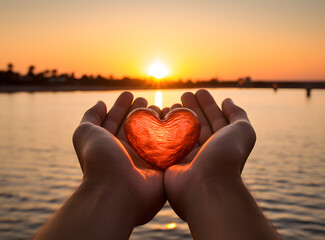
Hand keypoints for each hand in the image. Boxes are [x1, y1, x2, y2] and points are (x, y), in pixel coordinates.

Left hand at [73, 92, 165, 224]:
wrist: (117, 191)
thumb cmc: (99, 160)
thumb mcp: (85, 133)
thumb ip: (90, 117)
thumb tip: (100, 103)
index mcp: (109, 144)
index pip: (115, 120)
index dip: (121, 106)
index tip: (129, 94)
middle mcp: (126, 151)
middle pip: (134, 127)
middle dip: (140, 112)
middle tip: (146, 100)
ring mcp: (144, 159)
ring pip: (152, 135)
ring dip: (156, 120)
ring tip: (161, 107)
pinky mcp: (160, 166)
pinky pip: (167, 147)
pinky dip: (171, 134)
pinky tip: (174, 121)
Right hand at [164, 89, 255, 219]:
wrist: (206, 185)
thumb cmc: (226, 156)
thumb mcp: (242, 131)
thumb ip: (238, 114)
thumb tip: (227, 101)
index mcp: (223, 143)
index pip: (215, 119)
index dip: (208, 104)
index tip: (199, 91)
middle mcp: (207, 150)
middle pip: (199, 124)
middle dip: (192, 108)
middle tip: (184, 94)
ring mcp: (189, 157)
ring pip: (183, 133)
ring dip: (178, 117)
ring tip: (173, 104)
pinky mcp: (173, 163)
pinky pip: (169, 143)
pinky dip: (166, 130)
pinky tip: (162, 118)